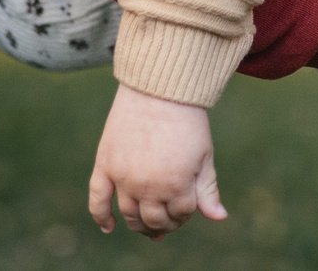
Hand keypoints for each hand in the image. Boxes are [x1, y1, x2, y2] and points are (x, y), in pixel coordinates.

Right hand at [89, 87, 226, 238]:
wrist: (158, 90)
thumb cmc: (187, 122)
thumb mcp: (204, 155)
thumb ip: (208, 190)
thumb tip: (219, 218)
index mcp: (176, 185)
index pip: (181, 214)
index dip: (186, 212)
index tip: (188, 205)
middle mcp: (147, 187)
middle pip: (154, 220)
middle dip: (165, 224)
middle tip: (168, 221)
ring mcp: (123, 178)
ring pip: (130, 215)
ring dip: (140, 225)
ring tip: (148, 227)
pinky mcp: (105, 166)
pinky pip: (98, 200)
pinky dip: (101, 217)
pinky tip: (109, 227)